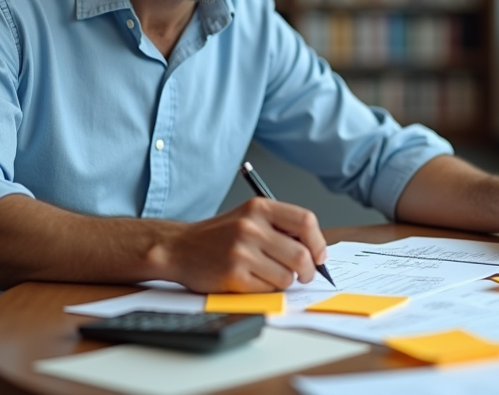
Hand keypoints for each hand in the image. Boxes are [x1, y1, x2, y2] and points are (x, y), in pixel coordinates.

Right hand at [163, 198, 327, 292]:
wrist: (180, 248)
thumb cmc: (219, 236)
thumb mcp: (249, 218)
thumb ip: (280, 227)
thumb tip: (316, 251)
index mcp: (259, 207)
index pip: (306, 221)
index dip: (318, 242)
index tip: (319, 255)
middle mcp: (251, 226)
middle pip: (301, 255)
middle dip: (308, 271)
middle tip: (304, 275)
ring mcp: (241, 251)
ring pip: (286, 277)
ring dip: (284, 282)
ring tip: (268, 275)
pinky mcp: (233, 275)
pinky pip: (267, 290)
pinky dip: (265, 290)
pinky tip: (251, 280)